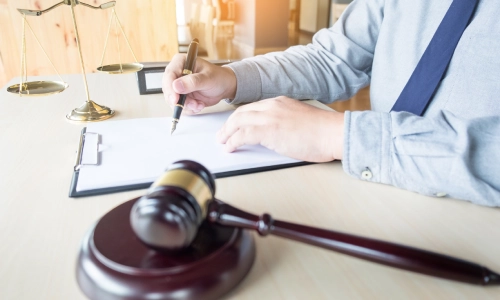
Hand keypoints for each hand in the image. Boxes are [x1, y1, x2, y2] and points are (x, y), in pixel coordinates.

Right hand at [162, 54, 236, 113]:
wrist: (224, 87)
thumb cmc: (218, 77)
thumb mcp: (208, 78)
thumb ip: (192, 82)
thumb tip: (176, 86)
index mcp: (181, 62)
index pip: (169, 75)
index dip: (170, 88)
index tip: (175, 99)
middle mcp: (177, 73)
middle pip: (168, 89)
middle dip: (179, 101)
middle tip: (192, 104)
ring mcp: (178, 86)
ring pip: (173, 100)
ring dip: (186, 106)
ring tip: (199, 104)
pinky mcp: (181, 96)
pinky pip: (179, 106)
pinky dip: (189, 109)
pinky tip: (199, 105)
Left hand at [216, 97, 343, 161]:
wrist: (333, 133)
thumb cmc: (324, 132)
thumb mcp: (301, 120)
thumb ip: (286, 122)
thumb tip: (277, 134)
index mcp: (281, 102)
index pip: (254, 108)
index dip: (241, 117)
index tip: (235, 124)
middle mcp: (273, 106)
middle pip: (242, 113)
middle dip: (229, 124)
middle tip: (223, 134)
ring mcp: (270, 117)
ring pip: (239, 121)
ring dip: (227, 132)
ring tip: (222, 141)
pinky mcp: (269, 131)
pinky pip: (243, 135)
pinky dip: (233, 141)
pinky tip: (230, 147)